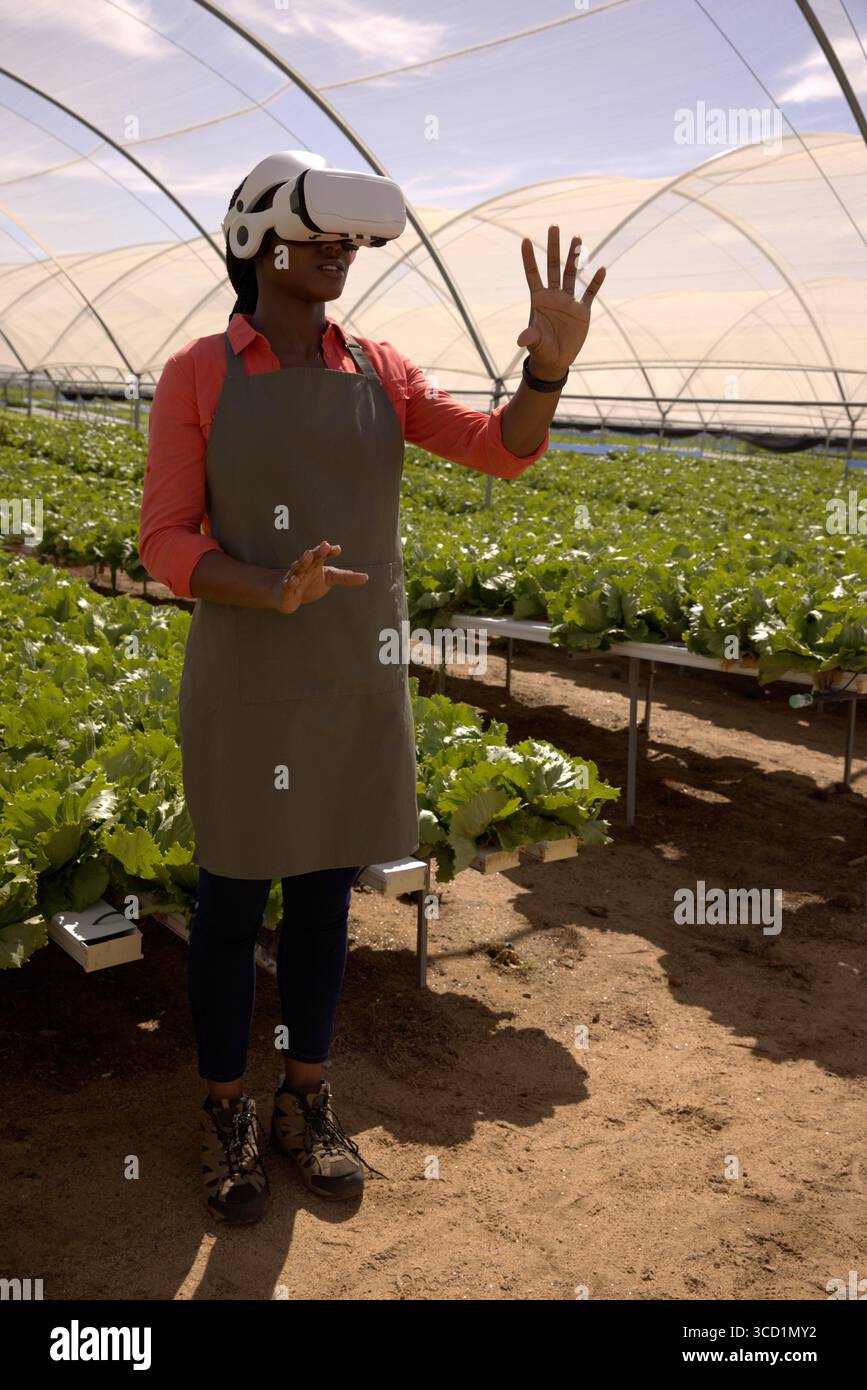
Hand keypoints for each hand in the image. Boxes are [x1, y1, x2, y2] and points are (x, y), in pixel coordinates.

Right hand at [271, 540, 367, 613]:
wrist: (288, 595)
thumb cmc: (309, 583)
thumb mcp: (330, 578)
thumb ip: (346, 577)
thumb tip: (366, 577)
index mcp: (316, 563)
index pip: (323, 554)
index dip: (329, 551)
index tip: (337, 549)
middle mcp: (305, 567)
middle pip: (311, 557)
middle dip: (317, 551)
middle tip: (324, 545)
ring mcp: (294, 576)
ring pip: (298, 567)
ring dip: (303, 561)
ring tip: (308, 555)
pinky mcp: (286, 588)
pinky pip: (288, 584)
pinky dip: (290, 582)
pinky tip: (293, 581)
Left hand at [517, 225, 605, 379]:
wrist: (555, 361)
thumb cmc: (541, 350)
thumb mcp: (535, 343)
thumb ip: (530, 336)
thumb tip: (521, 340)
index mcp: (539, 300)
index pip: (533, 274)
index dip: (529, 258)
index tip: (525, 240)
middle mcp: (554, 296)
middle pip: (553, 267)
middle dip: (553, 247)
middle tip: (553, 227)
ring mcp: (568, 302)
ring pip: (571, 273)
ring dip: (574, 257)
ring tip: (576, 238)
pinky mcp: (582, 311)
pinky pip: (590, 293)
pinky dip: (596, 283)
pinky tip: (601, 269)